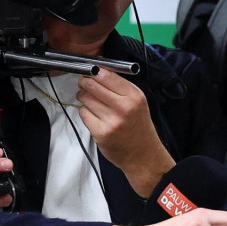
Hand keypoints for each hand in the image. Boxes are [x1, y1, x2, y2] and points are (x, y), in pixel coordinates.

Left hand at [75, 68, 174, 195]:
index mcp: (135, 96)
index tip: (90, 72)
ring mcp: (112, 120)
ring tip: (93, 103)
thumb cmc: (138, 126)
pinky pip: (83, 113)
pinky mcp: (101, 132)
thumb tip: (96, 71)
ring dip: (84, 98)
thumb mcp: (137, 102)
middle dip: (84, 83)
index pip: (106, 75)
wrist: (143, 155)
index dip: (94, 71)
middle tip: (84, 84)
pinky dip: (85, 113)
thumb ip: (120, 87)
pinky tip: (95, 117)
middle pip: (92, 85)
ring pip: (85, 98)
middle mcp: (124, 106)